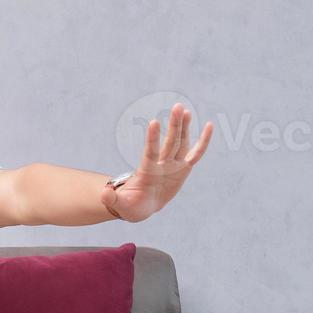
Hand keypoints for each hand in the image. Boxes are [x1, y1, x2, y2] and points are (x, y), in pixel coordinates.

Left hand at [105, 102, 212, 222]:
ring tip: (185, 111)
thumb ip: (111, 199)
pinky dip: (203, 142)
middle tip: (177, 106)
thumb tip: (104, 193)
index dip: (152, 139)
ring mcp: (172, 165)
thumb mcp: (120, 205)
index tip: (153, 123)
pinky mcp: (183, 169)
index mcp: (146, 171)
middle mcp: (160, 164)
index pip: (150, 152)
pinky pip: (195, 154)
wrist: (141, 206)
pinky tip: (209, 126)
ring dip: (183, 127)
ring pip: (180, 144)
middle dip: (174, 125)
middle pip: (169, 142)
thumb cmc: (130, 205)